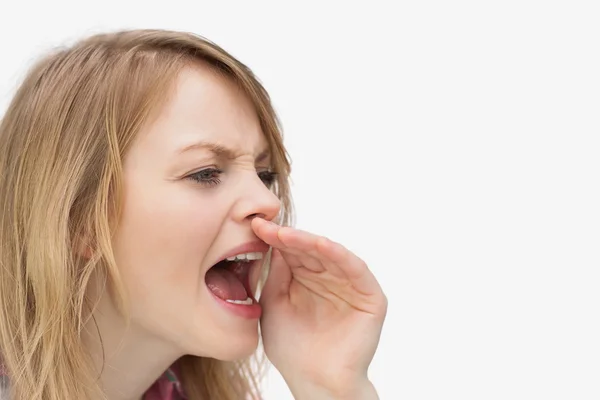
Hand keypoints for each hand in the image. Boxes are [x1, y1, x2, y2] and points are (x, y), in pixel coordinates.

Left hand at [252, 218, 386, 398]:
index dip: (275, 238)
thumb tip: (274, 239)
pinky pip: (356, 270)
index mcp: (308, 279)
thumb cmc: (292, 348)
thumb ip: (276, 273)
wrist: (314, 381)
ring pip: (331, 254)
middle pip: (310, 249)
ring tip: (286, 234)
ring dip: (309, 242)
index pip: (293, 251)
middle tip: (267, 227)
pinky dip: (340, 255)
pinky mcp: (370, 297)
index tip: (253, 226)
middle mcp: (331, 278)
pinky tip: (321, 245)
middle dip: (288, 237)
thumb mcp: (274, 303)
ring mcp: (351, 286)